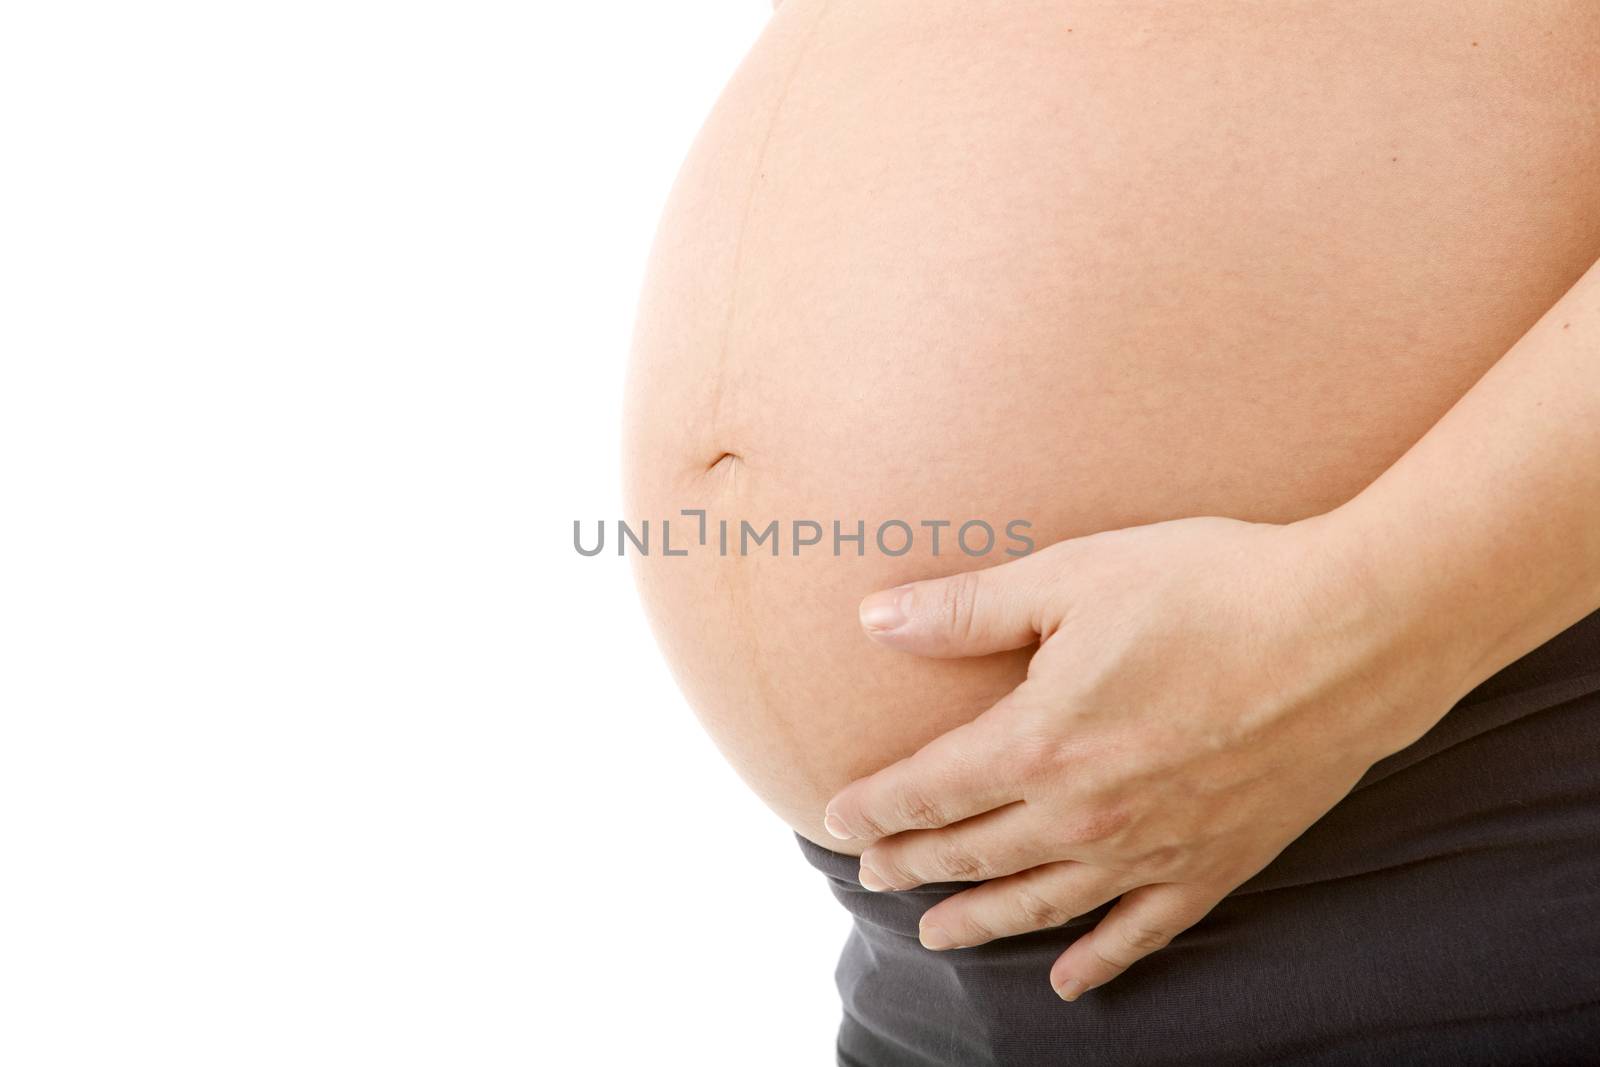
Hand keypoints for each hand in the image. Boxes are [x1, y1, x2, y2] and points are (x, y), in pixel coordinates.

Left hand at [822, 513, 1467, 1000]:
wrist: (1350, 633)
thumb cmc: (1209, 588)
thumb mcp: (1072, 576)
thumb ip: (967, 608)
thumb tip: (874, 618)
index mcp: (1037, 742)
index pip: (928, 790)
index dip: (875, 808)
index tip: (836, 821)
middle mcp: (1082, 815)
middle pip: (972, 852)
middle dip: (912, 865)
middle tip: (870, 875)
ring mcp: (1149, 851)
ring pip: (1040, 904)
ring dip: (979, 920)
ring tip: (935, 935)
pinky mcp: (1214, 866)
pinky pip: (1140, 933)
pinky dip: (1097, 959)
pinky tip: (1066, 980)